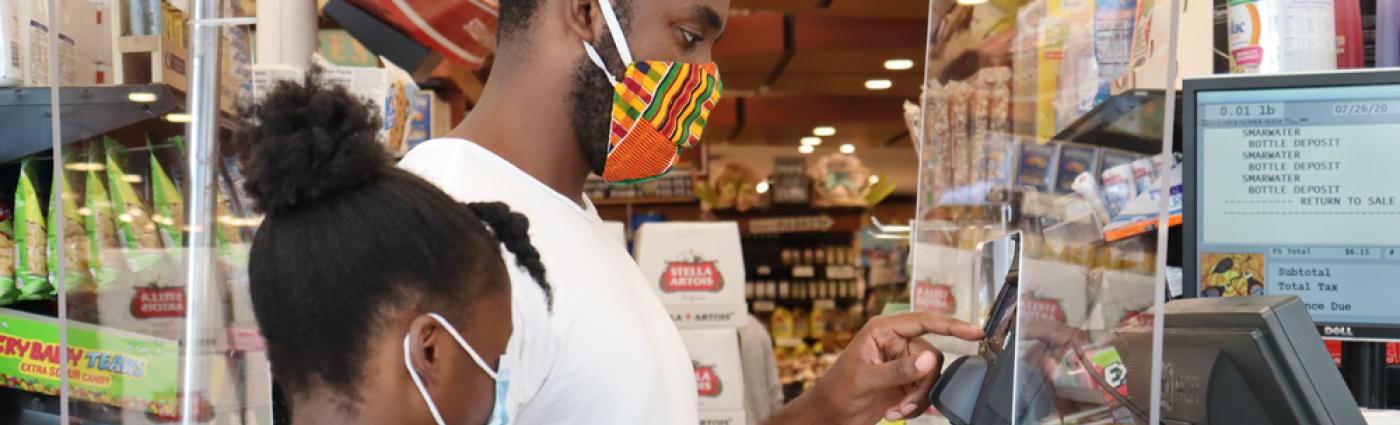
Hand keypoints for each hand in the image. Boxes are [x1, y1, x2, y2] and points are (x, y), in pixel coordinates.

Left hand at [769, 312, 982, 424]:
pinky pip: (926, 391)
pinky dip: (915, 405)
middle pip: (931, 356)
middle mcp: (896, 343)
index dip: (952, 325)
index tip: (975, 332)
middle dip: (923, 384)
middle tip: (905, 403)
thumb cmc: (838, 390)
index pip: (924, 321)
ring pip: (931, 377)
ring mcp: (902, 363)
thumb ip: (898, 370)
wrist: (830, 416)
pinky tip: (895, 412)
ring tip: (897, 411)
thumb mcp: (866, 379)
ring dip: (918, 398)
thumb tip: (928, 360)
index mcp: (883, 330)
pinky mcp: (905, 382)